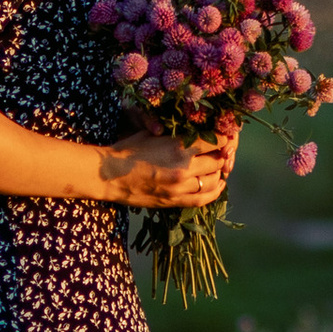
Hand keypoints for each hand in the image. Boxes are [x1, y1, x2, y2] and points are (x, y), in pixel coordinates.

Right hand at [100, 130, 230, 208]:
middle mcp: (184, 167)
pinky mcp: (175, 201)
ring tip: (215, 168)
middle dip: (220, 155)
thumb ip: (177, 133)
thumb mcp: (153, 133)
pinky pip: (204, 199)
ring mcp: (180, 187)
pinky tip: (218, 185)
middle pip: (218, 161)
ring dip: (218, 173)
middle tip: (216, 152)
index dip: (223, 138)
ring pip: (214, 180)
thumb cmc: (129, 150)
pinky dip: (215, 192)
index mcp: (179, 146)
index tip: (222, 136)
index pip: (216, 141)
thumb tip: (198, 130)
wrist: (109, 175)